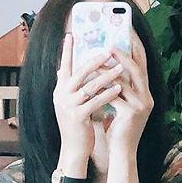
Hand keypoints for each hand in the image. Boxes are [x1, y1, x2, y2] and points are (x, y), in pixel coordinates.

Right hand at [53, 33, 123, 163]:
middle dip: (95, 59)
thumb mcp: (69, 101)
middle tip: (109, 50)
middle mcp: (62, 95)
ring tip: (121, 67)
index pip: (63, 65)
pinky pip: (95, 101)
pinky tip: (119, 88)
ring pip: (90, 86)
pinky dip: (108, 93)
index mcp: (60, 89)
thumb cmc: (76, 122)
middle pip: (79, 72)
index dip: (67, 50)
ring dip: (107, 75)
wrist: (73, 148)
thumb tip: (63, 68)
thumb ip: (68, 85)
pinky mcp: (78, 116)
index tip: (71, 34)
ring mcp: (68, 105)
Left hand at [104, 31, 153, 157]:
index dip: (136, 48)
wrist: (122, 152)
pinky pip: (116, 95)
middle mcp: (147, 96)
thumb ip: (117, 86)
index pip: (143, 64)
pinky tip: (93, 82)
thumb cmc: (118, 126)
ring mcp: (142, 105)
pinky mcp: (132, 114)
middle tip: (110, 43)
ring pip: (126, 81)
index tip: (128, 32)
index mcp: (145, 92)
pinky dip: (104, 87)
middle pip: (138, 69)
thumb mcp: (121, 102)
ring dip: (110, 69)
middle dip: (124, 54)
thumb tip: (104, 64)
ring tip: (97, 60)